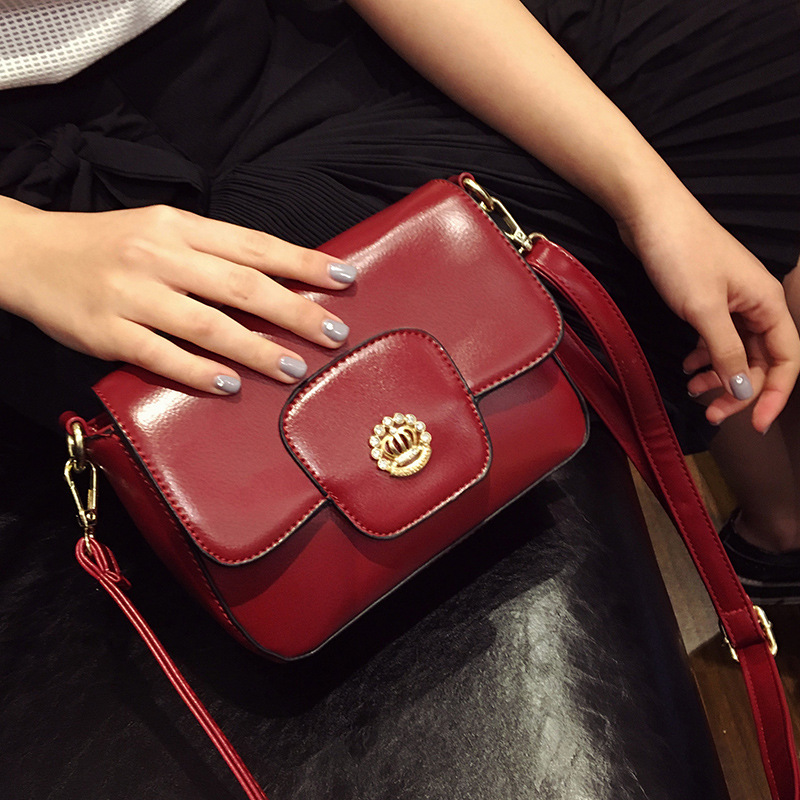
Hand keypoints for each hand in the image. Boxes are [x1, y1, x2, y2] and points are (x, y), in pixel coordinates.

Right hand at [0, 199, 356, 393]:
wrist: (29, 254)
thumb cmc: (108, 244)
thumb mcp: (161, 229)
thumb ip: (212, 251)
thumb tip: (277, 278)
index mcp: (179, 227)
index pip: (254, 245)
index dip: (302, 263)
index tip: (343, 278)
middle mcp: (159, 256)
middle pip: (240, 286)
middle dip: (294, 311)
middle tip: (332, 334)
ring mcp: (132, 295)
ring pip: (207, 324)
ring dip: (256, 348)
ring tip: (293, 368)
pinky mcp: (106, 331)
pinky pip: (159, 355)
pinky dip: (197, 371)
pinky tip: (229, 384)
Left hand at [615, 187, 799, 432]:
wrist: (649, 214)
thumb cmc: (681, 254)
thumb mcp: (704, 310)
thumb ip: (726, 352)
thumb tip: (744, 391)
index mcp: (768, 304)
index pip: (786, 360)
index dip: (774, 395)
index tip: (754, 424)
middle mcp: (756, 304)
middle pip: (759, 360)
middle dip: (738, 389)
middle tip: (710, 411)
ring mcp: (731, 301)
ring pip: (735, 351)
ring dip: (718, 374)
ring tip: (692, 388)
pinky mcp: (706, 299)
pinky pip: (715, 337)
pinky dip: (704, 356)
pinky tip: (686, 366)